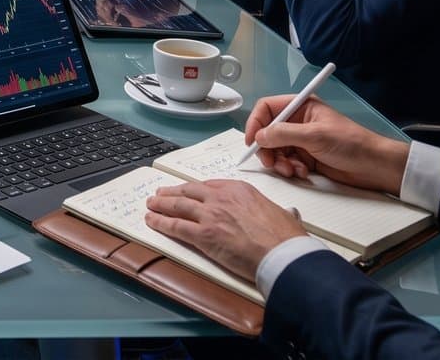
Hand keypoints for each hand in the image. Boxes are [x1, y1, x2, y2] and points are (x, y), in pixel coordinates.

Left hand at [144, 180, 308, 281]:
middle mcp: (221, 198)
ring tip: (151, 204)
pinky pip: (175, 226)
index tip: (187, 191)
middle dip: (172, 193)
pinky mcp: (203, 235)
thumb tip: (288, 214)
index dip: (194, 189)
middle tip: (161, 194)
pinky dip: (160, 223)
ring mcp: (210, 215)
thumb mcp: (283, 214)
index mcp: (240, 190)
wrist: (283, 253)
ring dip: (161, 205)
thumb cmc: (286, 238)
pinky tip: (152, 221)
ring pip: (177, 206)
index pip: (209, 186)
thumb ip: (278, 212)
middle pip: (189, 192)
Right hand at [243, 94, 409, 192]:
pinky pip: (286, 162)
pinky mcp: (306, 158)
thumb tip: (259, 137)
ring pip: (275, 150)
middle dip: (267, 148)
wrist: (374, 166)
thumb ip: (284, 134)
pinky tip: (301, 173)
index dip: (256, 123)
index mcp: (300, 107)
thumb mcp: (315, 135)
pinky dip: (289, 169)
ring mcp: (301, 141)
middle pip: (267, 132)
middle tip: (271, 162)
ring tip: (291, 170)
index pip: (267, 109)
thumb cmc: (350, 143)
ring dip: (279, 162)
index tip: (252, 141)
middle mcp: (298, 122)